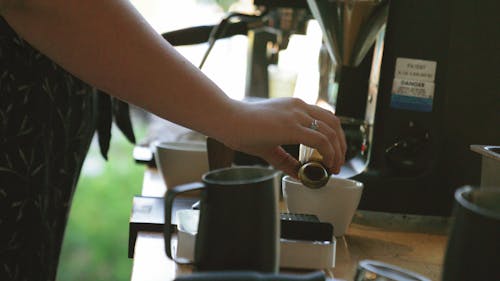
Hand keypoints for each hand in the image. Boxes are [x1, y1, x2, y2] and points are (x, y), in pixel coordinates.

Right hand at [222, 98, 346, 177]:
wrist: (227, 119)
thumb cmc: (241, 129)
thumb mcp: (268, 146)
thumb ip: (285, 159)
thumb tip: (298, 174)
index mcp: (295, 107)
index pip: (325, 118)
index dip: (334, 137)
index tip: (333, 155)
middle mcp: (299, 107)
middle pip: (334, 123)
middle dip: (341, 145)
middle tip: (338, 163)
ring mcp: (297, 115)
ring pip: (331, 131)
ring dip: (337, 151)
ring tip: (334, 166)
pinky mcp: (292, 126)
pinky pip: (321, 140)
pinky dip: (328, 153)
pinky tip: (325, 164)